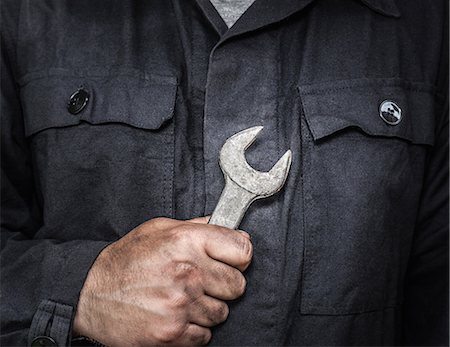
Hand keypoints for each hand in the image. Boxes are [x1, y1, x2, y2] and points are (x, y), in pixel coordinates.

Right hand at [73, 217, 251, 345]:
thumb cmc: (126, 259)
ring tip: (184, 299)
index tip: (232, 260)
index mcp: (186, 241)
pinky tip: (177, 316)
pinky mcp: (172, 332)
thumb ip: (198, 226)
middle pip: (237, 285)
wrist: (90, 294)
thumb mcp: (159, 229)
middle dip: (224, 284)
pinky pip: (205, 335)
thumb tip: (235, 231)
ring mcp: (181, 304)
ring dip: (208, 308)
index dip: (239, 256)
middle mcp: (187, 271)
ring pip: (222, 313)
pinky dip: (195, 329)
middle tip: (204, 282)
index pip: (243, 250)